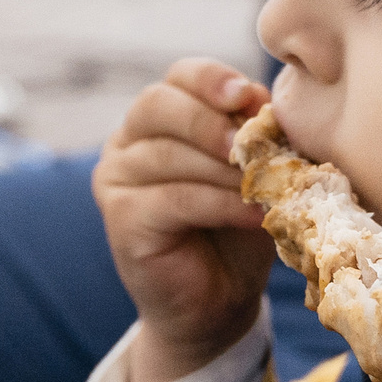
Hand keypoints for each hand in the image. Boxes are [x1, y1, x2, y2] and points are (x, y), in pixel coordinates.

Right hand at [93, 59, 274, 381]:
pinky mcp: (119, 218)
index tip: (247, 96)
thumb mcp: (255, 172)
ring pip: (167, 154)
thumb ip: (255, 134)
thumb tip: (265, 100)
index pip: (177, 78)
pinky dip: (220, 204)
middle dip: (210, 120)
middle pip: (158, 104)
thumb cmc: (238, 229)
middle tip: (252, 145)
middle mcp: (126, 142)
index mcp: (160, 118)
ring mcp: (115, 179)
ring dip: (224, 171)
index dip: (211, 80)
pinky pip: (172, 198)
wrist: (218, 302)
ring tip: (266, 188)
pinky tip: (254, 216)